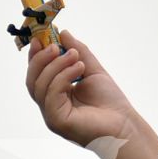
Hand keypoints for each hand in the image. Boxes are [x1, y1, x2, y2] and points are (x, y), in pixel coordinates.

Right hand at [26, 28, 133, 152]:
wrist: (125, 125)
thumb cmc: (110, 102)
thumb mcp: (93, 70)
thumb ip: (78, 51)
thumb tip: (63, 33)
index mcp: (56, 95)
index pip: (37, 74)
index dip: (35, 56)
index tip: (39, 38)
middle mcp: (50, 106)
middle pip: (32, 80)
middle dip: (41, 59)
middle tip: (55, 46)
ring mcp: (51, 115)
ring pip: (40, 86)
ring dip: (56, 66)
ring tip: (76, 57)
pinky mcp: (57, 121)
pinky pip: (51, 95)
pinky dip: (62, 77)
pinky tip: (79, 69)